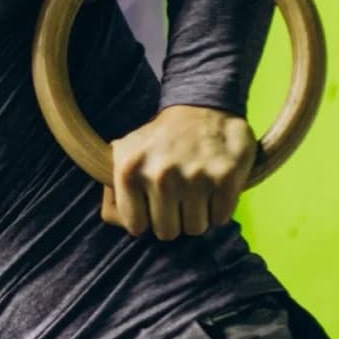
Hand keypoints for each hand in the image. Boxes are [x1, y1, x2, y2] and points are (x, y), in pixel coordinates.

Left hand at [100, 104, 256, 240]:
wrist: (202, 106)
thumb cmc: (160, 139)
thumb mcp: (124, 153)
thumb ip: (112, 191)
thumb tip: (114, 219)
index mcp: (130, 170)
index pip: (136, 226)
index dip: (146, 220)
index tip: (152, 207)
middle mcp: (160, 175)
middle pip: (167, 232)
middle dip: (173, 220)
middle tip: (178, 199)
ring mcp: (194, 177)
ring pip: (195, 228)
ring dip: (198, 216)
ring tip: (195, 192)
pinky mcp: (225, 178)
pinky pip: (220, 218)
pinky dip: (219, 209)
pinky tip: (213, 189)